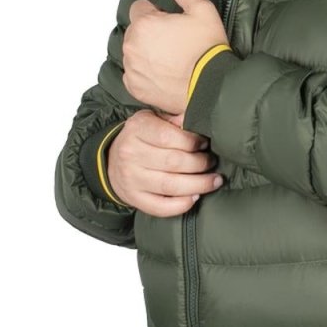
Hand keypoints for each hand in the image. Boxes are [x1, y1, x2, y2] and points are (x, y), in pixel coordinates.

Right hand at [106, 109, 223, 216]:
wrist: (112, 160)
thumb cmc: (143, 137)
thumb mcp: (153, 119)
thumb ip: (174, 119)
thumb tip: (197, 118)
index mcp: (137, 129)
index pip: (168, 136)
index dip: (192, 142)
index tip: (205, 144)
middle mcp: (130, 153)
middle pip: (174, 162)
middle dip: (200, 163)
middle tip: (212, 162)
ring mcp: (130, 178)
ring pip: (170, 186)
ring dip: (198, 185)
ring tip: (213, 180)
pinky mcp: (134, 198)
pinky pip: (160, 207)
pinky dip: (181, 204)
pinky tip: (195, 197)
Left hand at [122, 0, 228, 113]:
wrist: (211, 88)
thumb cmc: (207, 50)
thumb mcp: (202, 10)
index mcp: (144, 23)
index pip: (140, 8)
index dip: (158, 14)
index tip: (172, 24)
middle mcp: (132, 45)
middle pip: (136, 31)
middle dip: (151, 33)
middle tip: (176, 43)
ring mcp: (132, 68)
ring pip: (134, 52)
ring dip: (147, 53)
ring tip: (172, 60)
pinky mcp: (135, 87)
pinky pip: (134, 74)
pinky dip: (145, 74)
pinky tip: (165, 74)